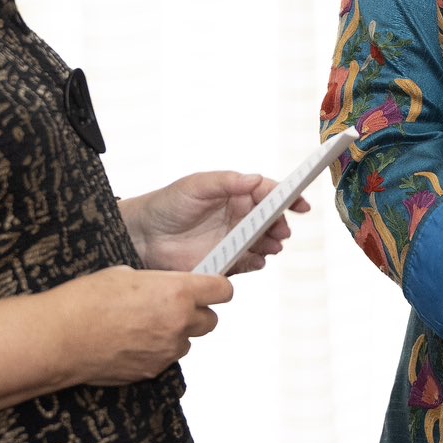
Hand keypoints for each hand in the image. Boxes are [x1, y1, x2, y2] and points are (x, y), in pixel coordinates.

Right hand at [51, 265, 233, 384]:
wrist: (60, 337)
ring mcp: (167, 351)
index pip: (223, 291)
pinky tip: (131, 343)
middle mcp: (179, 323)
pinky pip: (166, 359)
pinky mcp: (153, 371)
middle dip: (196, 313)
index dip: (217, 289)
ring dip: (175, 334)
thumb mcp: (127, 275)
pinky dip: (156, 352)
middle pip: (210, 320)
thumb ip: (158, 284)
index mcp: (177, 293)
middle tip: (173, 307)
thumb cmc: (86, 301)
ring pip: (187, 342)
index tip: (210, 288)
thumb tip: (166, 289)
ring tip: (143, 326)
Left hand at [119, 170, 307, 274]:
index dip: (288, 197)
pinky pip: (249, 262)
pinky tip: (257, 260)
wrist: (142, 236)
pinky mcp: (226, 260)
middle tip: (281, 231)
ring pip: (264, 242)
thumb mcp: (196, 185)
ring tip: (271, 246)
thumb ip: (227, 181)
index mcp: (236, 194)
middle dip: (281, 225)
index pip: (269, 193)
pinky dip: (257, 262)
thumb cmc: (167, 204)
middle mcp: (239, 216)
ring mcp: (233, 239)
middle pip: (271, 220)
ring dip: (272, 244)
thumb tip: (256, 179)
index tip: (299, 204)